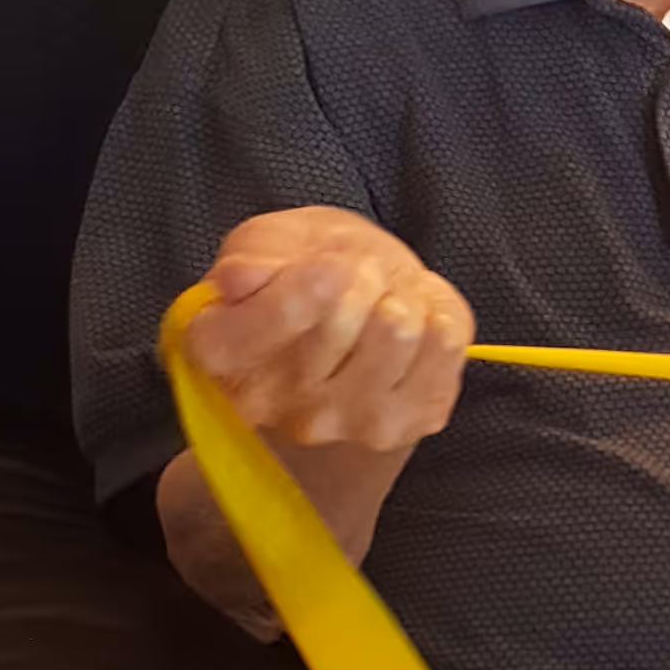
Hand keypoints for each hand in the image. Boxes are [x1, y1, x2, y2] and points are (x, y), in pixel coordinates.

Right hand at [182, 208, 475, 450]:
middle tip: (352, 279)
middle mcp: (277, 406)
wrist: (354, 328)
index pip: (279, 315)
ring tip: (381, 302)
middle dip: (359, 274)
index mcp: (223, 356)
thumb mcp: (262, 245)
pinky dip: (437, 316)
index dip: (311, 281)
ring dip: (401, 296)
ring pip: (400, 327)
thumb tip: (238, 281)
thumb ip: (249, 260)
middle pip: (346, 312)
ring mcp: (346, 423)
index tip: (326, 264)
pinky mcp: (411, 422)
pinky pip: (447, 341)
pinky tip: (412, 326)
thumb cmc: (299, 276)